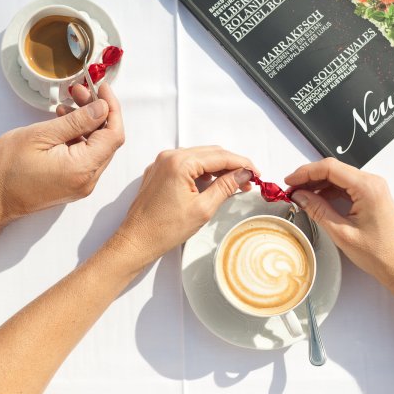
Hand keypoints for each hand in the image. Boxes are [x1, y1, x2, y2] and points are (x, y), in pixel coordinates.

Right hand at [0, 83, 123, 221]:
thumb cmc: (7, 169)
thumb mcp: (41, 135)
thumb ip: (77, 122)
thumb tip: (102, 109)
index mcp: (82, 168)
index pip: (114, 135)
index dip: (112, 108)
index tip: (101, 88)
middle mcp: (87, 180)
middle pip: (107, 141)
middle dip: (98, 112)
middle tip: (78, 91)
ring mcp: (81, 185)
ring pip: (97, 148)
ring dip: (87, 124)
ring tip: (66, 106)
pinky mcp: (72, 185)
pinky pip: (85, 158)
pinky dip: (79, 138)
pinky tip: (63, 125)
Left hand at [116, 147, 257, 266]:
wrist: (136, 241)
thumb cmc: (165, 229)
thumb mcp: (203, 209)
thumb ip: (225, 186)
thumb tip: (244, 174)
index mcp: (180, 163)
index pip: (220, 156)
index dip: (242, 164)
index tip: (257, 173)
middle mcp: (169, 157)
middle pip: (210, 153)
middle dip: (231, 165)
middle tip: (249, 180)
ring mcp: (161, 163)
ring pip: (198, 158)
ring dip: (217, 168)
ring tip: (234, 184)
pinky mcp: (158, 172)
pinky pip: (185, 165)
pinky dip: (201, 172)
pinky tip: (212, 184)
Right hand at [284, 158, 393, 284]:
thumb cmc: (377, 253)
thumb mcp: (341, 232)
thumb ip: (318, 210)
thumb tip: (299, 196)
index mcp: (367, 187)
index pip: (330, 168)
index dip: (305, 172)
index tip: (288, 182)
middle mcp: (371, 182)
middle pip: (333, 169)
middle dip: (309, 177)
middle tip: (290, 190)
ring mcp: (372, 189)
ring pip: (338, 178)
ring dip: (318, 184)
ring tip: (300, 196)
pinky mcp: (371, 197)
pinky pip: (345, 187)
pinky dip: (328, 191)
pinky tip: (316, 201)